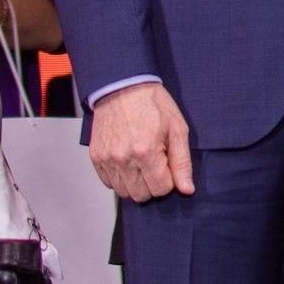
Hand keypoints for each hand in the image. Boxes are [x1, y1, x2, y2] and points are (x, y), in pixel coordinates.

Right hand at [89, 83, 194, 201]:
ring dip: (136, 182)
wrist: (123, 87)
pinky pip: (109, 183)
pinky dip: (120, 177)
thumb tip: (187, 189)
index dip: (169, 179)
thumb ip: (182, 162)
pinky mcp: (96, 158)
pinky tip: (128, 159)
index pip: (161, 189)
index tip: (168, 163)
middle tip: (156, 162)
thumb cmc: (153, 104)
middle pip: (141, 196)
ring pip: (124, 192)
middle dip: (153, 184)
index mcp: (146, 151)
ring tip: (142, 160)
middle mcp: (123, 159)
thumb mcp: (177, 128)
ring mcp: (107, 160)